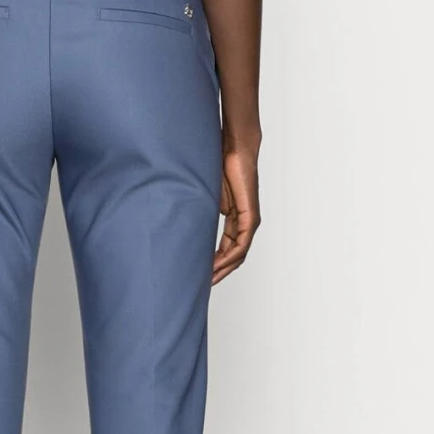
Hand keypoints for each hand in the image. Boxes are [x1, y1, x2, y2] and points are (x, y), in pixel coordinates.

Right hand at [213, 138, 259, 283]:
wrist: (235, 148)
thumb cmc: (221, 164)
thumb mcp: (206, 194)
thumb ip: (202, 210)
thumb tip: (183, 219)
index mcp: (235, 218)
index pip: (227, 247)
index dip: (215, 262)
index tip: (200, 273)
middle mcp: (244, 222)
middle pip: (234, 255)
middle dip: (219, 271)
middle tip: (203, 284)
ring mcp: (249, 220)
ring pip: (238, 253)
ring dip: (223, 268)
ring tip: (208, 280)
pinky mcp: (250, 217)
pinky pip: (241, 244)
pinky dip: (230, 257)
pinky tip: (217, 265)